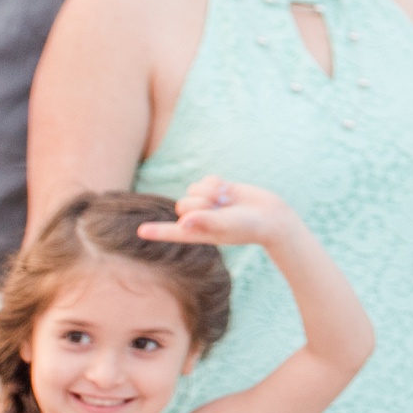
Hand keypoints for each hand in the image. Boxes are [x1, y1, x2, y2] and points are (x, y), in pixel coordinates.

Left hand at [136, 175, 306, 251]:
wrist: (271, 216)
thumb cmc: (249, 227)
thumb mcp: (226, 227)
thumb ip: (205, 222)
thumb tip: (184, 221)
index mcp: (198, 233)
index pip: (173, 232)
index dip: (157, 231)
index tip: (140, 231)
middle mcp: (200, 217)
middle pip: (182, 204)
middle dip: (200, 202)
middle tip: (219, 207)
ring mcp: (208, 202)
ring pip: (193, 189)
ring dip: (209, 192)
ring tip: (226, 200)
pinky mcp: (217, 189)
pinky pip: (206, 179)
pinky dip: (217, 183)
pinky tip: (229, 192)